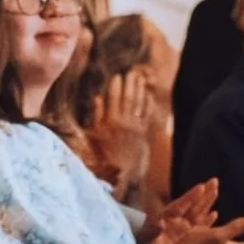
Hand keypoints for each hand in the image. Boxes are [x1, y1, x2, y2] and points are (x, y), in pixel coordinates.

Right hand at [87, 71, 157, 195]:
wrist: (120, 171)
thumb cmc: (103, 154)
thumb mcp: (94, 135)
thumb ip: (96, 115)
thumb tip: (97, 97)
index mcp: (110, 122)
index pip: (113, 100)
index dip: (115, 87)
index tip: (117, 76)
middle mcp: (124, 123)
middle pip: (128, 99)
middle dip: (130, 85)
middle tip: (131, 73)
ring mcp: (136, 127)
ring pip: (139, 104)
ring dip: (140, 90)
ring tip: (140, 78)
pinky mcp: (144, 132)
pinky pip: (147, 114)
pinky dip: (148, 103)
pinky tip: (148, 94)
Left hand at [138, 176, 218, 243]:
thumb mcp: (146, 239)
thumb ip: (152, 231)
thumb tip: (159, 223)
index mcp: (167, 217)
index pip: (181, 205)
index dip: (191, 196)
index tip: (201, 187)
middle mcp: (177, 219)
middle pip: (192, 204)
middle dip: (203, 193)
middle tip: (214, 181)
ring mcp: (183, 227)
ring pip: (198, 212)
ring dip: (207, 202)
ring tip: (216, 190)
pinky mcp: (188, 236)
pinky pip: (200, 226)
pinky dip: (208, 220)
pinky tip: (215, 214)